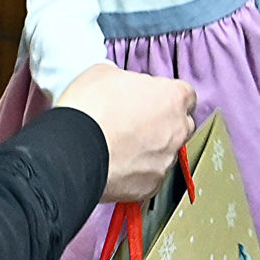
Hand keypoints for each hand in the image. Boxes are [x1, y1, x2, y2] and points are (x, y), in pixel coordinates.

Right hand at [55, 63, 195, 201]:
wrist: (73, 151)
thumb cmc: (90, 110)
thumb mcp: (105, 73)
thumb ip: (128, 80)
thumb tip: (125, 87)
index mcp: (171, 98)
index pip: (186, 94)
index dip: (167, 95)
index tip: (153, 98)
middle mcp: (176, 131)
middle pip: (181, 125)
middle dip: (164, 123)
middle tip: (135, 121)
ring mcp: (165, 161)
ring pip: (165, 153)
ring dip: (149, 149)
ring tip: (120, 145)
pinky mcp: (150, 186)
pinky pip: (149, 177)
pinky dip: (136, 172)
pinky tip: (115, 163)